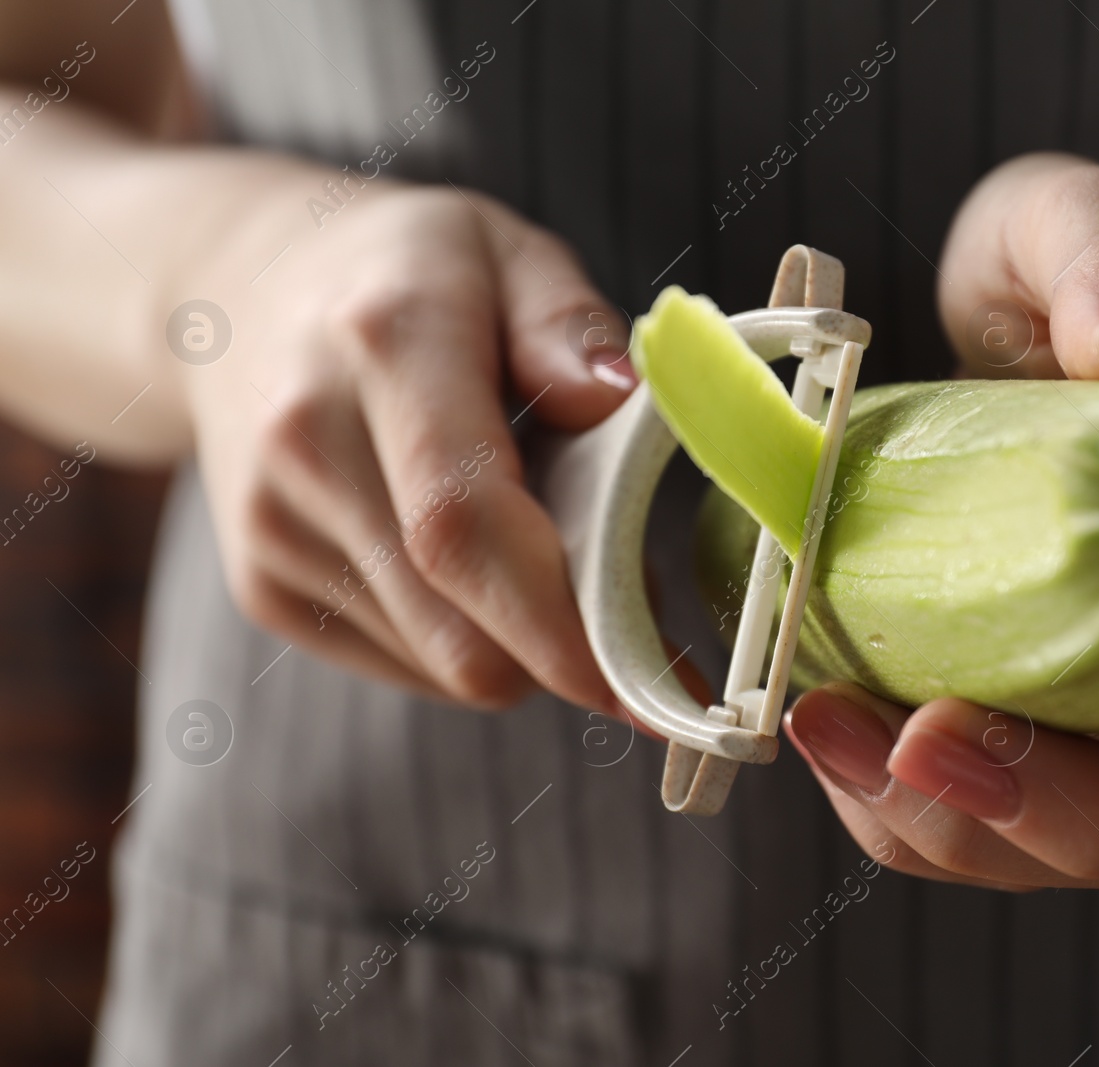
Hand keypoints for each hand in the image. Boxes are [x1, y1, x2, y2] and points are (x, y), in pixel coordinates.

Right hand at [176, 182, 633, 710]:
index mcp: (386, 343)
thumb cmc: (409, 275)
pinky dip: (471, 641)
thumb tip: (619, 401)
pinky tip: (472, 563)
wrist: (239, 297)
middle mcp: (308, 443)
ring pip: (445, 663)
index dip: (559, 619)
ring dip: (526, 643)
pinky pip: (409, 667)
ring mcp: (274, 527)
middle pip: (460, 624)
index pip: (463, 520)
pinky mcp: (264, 587)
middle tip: (636, 607)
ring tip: (545, 552)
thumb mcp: (507, 251)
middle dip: (572, 648)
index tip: (650, 667)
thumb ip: (568, 323)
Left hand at [783, 154, 1098, 891]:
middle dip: (1063, 811)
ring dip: (959, 818)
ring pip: (1081, 833)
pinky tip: (829, 723)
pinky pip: (987, 810)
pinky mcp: (1040, 718)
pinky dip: (905, 800)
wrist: (1043, 319)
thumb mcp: (1093, 219)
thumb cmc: (1088, 270)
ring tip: (835, 729)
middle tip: (925, 748)